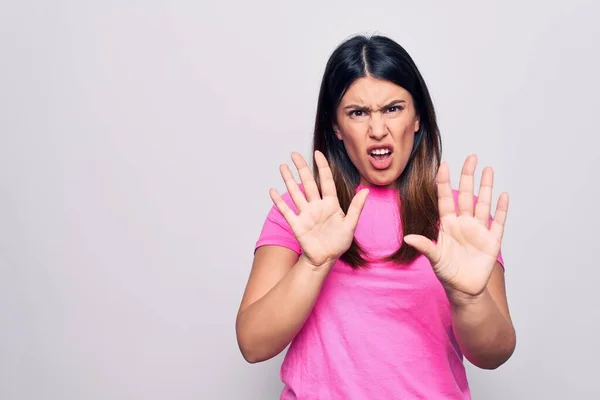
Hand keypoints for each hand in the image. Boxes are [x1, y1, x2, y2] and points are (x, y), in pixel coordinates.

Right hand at [269, 151, 369, 267]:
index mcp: (331, 204)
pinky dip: (279, 201)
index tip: (317, 153)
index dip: (322, 167)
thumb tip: (366, 191)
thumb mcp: (350, 225)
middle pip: (308, 183)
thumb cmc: (339, 242)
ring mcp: (305, 214)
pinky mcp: (297, 224)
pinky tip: (273, 191)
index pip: (325, 181)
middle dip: (301, 168)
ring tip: (283, 167)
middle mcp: (316, 206)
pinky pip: (287, 210)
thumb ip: (357, 208)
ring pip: (296, 193)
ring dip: (288, 180)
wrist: (326, 259)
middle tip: (294, 154)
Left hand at [404, 154, 507, 301]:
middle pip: (466, 195)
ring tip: (488, 169)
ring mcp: (478, 230)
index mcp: (447, 225)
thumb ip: (425, 246)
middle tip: (471, 157)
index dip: (445, 182)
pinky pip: (497, 222)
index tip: (444, 165)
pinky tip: (503, 195)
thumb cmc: (447, 273)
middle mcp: (463, 223)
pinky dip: (501, 209)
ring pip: (482, 203)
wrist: (464, 290)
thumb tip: (408, 238)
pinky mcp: (492, 241)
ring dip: (486, 187)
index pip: (446, 198)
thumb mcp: (434, 259)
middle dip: (467, 176)